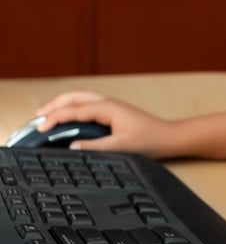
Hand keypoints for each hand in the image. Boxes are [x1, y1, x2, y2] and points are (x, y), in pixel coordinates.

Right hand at [36, 90, 174, 157]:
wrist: (169, 137)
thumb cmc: (150, 140)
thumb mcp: (122, 146)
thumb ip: (95, 146)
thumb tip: (73, 146)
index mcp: (107, 108)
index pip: (74, 110)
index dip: (55, 117)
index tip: (41, 126)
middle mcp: (107, 103)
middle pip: (73, 97)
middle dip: (53, 105)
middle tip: (37, 117)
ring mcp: (110, 106)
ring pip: (80, 98)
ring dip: (62, 104)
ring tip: (46, 114)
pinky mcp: (113, 111)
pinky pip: (87, 104)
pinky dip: (72, 107)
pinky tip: (68, 116)